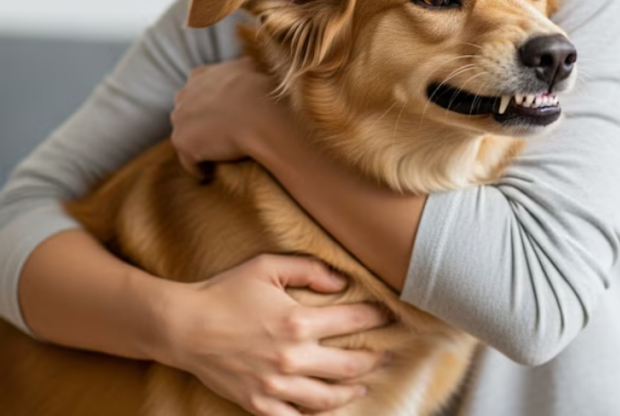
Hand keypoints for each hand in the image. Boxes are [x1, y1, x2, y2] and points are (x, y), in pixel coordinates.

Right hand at [156, 255, 389, 415]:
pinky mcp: (259, 403)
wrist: (182, 326)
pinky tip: (326, 408)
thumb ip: (309, 269)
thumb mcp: (267, 266)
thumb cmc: (225, 291)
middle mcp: (292, 356)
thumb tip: (342, 281)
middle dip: (377, 359)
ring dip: (353, 391)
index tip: (389, 316)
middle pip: (351, 364)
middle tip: (389, 356)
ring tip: (364, 385)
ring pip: (330, 397)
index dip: (378, 317)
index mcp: (298, 321)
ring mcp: (276, 384)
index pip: (355, 320)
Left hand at [171, 57, 284, 178]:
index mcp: (201, 75)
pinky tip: (210, 175)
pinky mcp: (183, 142)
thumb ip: (241, 68)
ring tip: (216, 158)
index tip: (224, 112)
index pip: (198, 88)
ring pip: (187, 135)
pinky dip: (199, 168)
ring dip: (199, 145)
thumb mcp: (252, 68)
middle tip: (221, 135)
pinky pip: (190, 161)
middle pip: (187, 112)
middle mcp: (185, 94)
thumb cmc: (263, 93)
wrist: (261, 116)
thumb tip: (246, 66)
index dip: (210, 101)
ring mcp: (181, 118)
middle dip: (200, 121)